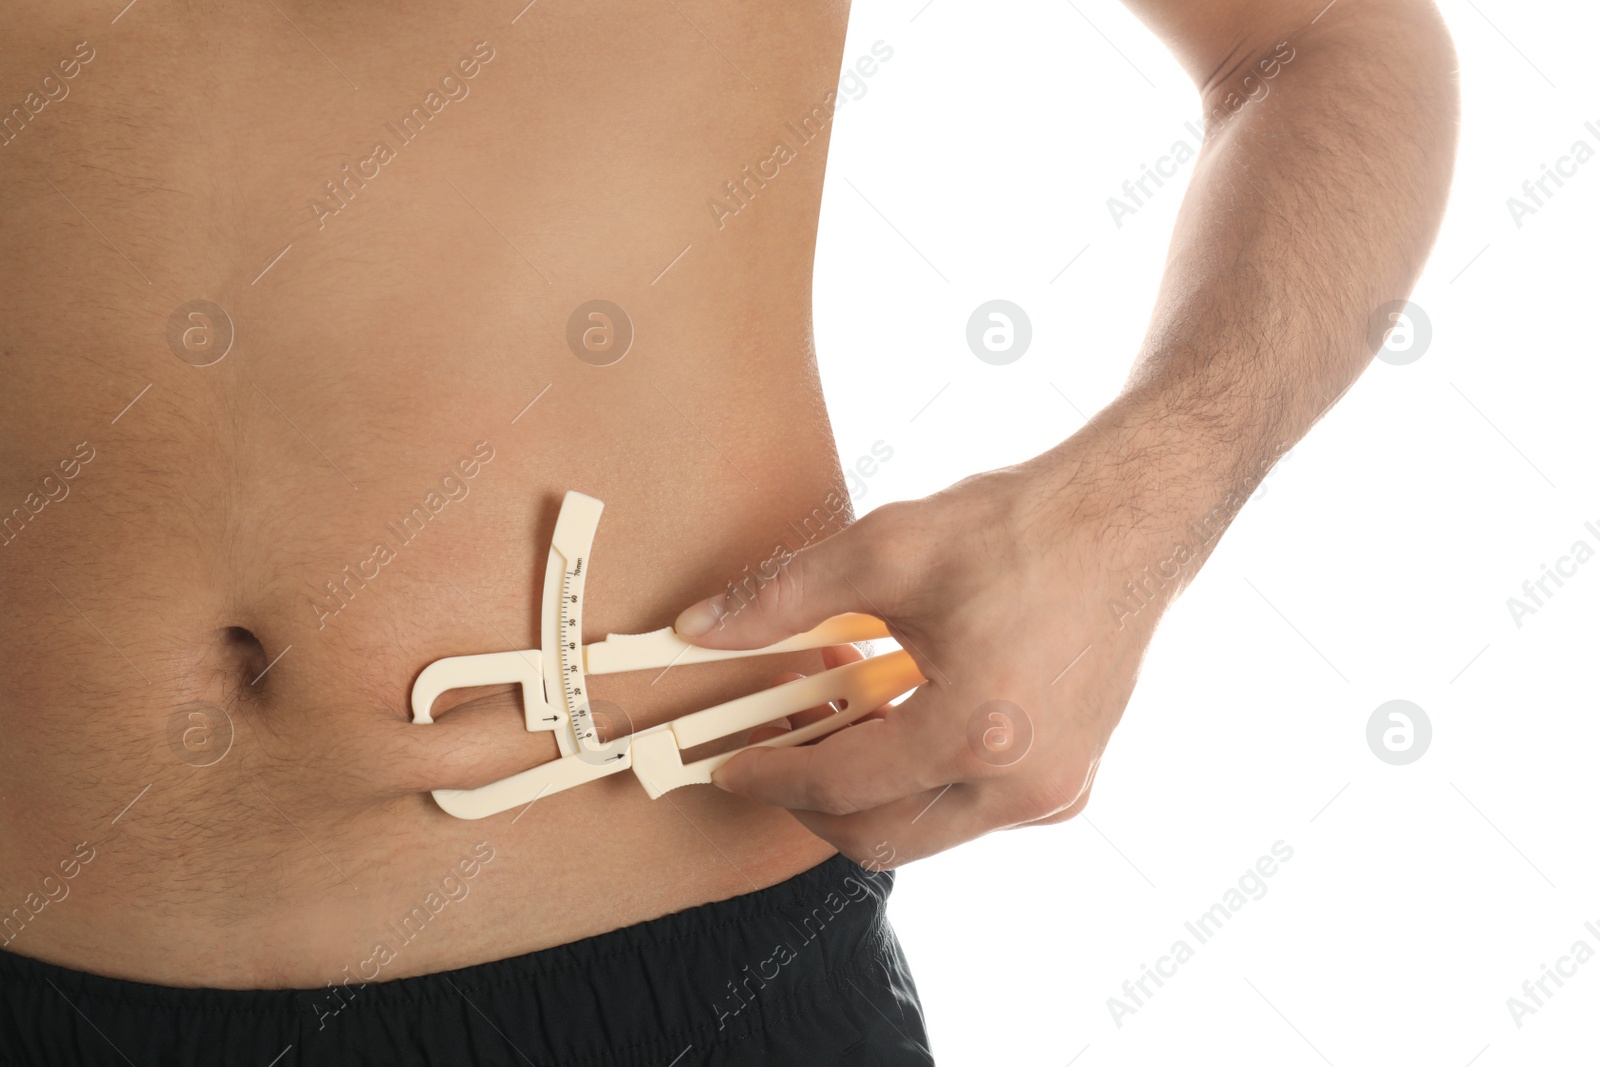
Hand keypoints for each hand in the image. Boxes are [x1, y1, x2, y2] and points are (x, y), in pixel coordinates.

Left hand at [672, 440, 1180, 868]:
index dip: (770, 774)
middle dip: (812, 799)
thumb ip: (781, 599)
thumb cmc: (1021, 529)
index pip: (840, 786)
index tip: (728, 760)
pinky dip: (919, 777)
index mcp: (977, 734)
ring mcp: (1054, 792)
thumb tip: (700, 630)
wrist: (1129, 519)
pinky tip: (897, 712)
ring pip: (925, 828)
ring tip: (838, 712)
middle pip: (880, 835)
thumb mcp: (885, 550)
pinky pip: (971, 807)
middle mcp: (1023, 785)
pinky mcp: (1070, 780)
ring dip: (867, 787)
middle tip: (775, 745)